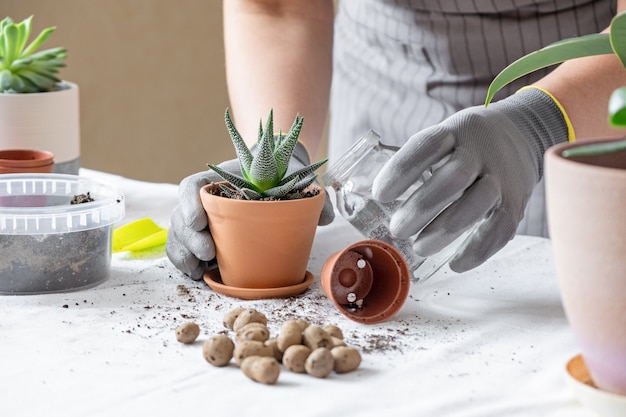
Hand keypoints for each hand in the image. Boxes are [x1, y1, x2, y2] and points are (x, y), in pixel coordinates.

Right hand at [166, 143, 333, 279]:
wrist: (277, 179)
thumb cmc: (282, 178)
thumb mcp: (297, 179)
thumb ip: (312, 195)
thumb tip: (326, 216)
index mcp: (219, 180)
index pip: (192, 187)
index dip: (189, 203)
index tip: (198, 220)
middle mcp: (204, 200)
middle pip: (181, 216)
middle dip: (189, 238)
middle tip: (209, 253)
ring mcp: (202, 221)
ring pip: (178, 236)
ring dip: (184, 255)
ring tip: (199, 272)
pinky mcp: (205, 239)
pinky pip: (185, 251)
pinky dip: (187, 264)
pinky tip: (199, 275)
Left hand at [372, 87, 568, 271]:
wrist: (523, 135)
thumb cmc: (466, 144)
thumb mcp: (445, 137)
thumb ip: (417, 162)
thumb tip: (373, 198)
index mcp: (455, 132)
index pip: (427, 146)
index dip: (402, 170)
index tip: (380, 195)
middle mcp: (480, 152)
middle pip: (454, 177)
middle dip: (422, 206)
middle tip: (397, 228)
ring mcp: (501, 177)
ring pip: (477, 203)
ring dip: (445, 230)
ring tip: (419, 248)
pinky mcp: (516, 201)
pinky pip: (500, 228)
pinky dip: (478, 249)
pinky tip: (456, 264)